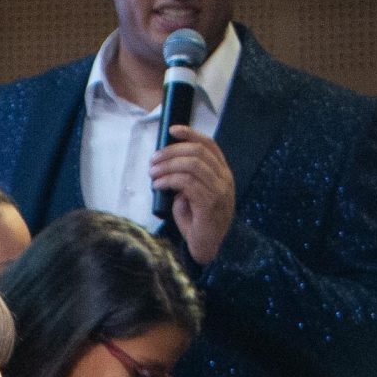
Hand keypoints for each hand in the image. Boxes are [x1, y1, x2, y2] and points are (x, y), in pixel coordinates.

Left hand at [151, 126, 235, 263]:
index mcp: (222, 173)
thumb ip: (186, 179)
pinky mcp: (209, 203)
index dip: (190, 134)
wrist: (207, 246)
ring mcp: (219, 190)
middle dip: (171, 152)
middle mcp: (224, 178)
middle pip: (198, 152)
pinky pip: (187, 183)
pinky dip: (169, 180)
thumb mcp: (191, 194)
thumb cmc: (197, 221)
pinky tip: (158, 185)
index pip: (209, 145)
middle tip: (153, 160)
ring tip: (152, 174)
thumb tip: (167, 168)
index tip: (172, 130)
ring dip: (167, 166)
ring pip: (192, 165)